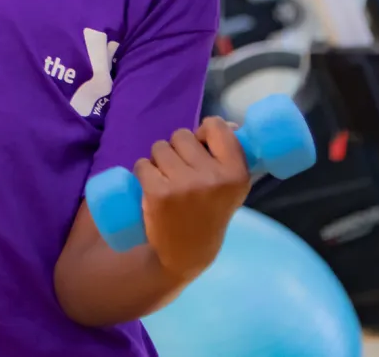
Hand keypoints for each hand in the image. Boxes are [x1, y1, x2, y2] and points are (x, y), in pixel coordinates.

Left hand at [135, 117, 250, 282]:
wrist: (186, 255)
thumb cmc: (208, 214)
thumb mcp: (230, 188)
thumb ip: (228, 155)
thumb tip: (227, 123)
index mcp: (236, 174)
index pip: (216, 126)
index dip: (204, 133)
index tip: (202, 149)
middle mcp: (212, 178)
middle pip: (182, 135)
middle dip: (177, 149)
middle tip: (182, 174)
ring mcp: (184, 185)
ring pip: (159, 147)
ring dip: (159, 161)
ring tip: (168, 182)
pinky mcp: (158, 193)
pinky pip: (142, 164)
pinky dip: (143, 173)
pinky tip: (152, 189)